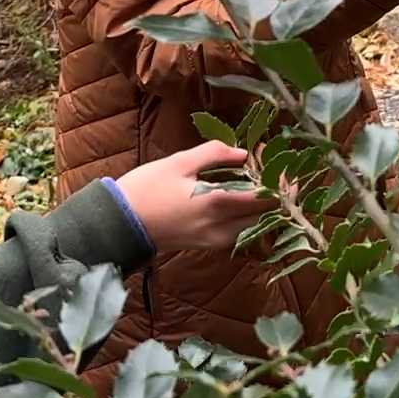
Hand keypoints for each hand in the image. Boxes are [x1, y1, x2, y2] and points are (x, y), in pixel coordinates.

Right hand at [115, 141, 273, 250]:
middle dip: (276, 190)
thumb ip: (214, 154)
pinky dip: (248, 213)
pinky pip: (241, 230)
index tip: (275, 157)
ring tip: (259, 176)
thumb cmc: (145, 189)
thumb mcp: (179, 162)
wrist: (120, 225)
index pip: (266, 197)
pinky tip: (242, 194)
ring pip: (256, 223)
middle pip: (267, 214)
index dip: (278, 178)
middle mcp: (222, 227)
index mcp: (216, 204)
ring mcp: (216, 240)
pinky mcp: (209, 244)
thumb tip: (244, 153)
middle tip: (271, 165)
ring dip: (264, 202)